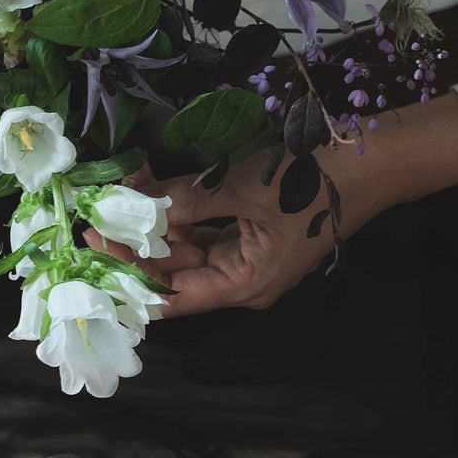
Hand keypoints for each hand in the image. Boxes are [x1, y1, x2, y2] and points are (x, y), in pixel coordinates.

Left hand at [97, 91, 457, 317]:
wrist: (365, 159)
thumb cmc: (307, 181)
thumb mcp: (240, 188)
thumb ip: (186, 201)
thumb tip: (135, 206)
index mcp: (243, 284)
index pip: (171, 298)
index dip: (128, 276)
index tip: (91, 248)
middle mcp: (241, 279)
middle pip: (174, 273)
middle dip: (133, 243)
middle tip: (93, 212)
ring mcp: (246, 254)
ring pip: (185, 248)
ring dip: (153, 223)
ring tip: (117, 192)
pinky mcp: (249, 229)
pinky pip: (204, 228)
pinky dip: (178, 210)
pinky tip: (150, 185)